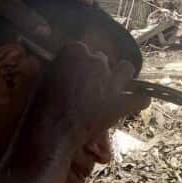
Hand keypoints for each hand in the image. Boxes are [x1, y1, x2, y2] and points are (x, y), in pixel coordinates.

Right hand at [24, 43, 149, 153]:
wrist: (52, 132)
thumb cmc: (40, 106)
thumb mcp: (41, 79)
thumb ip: (55, 67)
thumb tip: (57, 66)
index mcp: (75, 51)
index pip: (81, 50)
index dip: (77, 63)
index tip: (73, 74)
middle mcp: (96, 62)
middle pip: (101, 59)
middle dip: (96, 71)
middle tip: (87, 87)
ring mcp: (111, 81)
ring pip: (126, 68)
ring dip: (121, 76)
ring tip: (113, 86)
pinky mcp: (120, 103)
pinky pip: (141, 98)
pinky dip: (139, 101)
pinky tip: (134, 104)